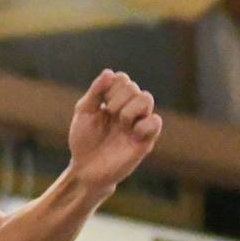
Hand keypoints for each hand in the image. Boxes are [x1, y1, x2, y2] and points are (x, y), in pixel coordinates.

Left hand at [67, 69, 161, 193]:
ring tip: (120, 122)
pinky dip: (143, 123)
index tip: (100, 101)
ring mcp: (138, 124)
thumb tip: (109, 72)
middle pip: (134, 87)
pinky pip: (155, 121)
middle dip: (117, 97)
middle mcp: (129, 111)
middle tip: (108, 113)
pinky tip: (132, 132)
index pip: (123, 79)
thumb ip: (96, 92)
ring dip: (129, 108)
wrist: (85, 168)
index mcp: (115, 101)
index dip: (111, 85)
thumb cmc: (84, 140)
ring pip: (146, 98)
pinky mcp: (146, 140)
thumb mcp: (84, 112)